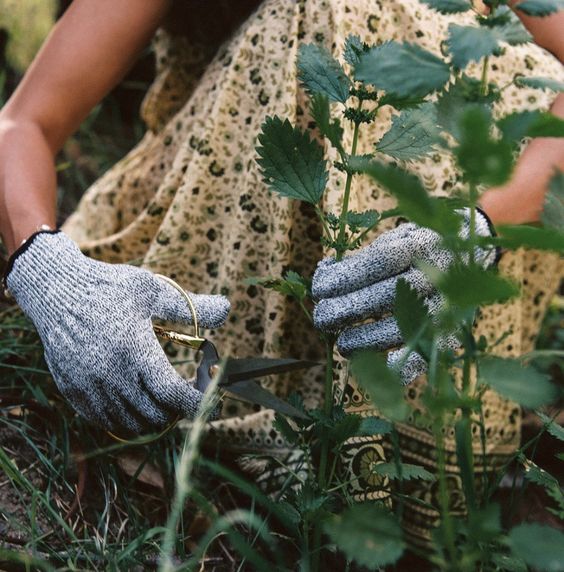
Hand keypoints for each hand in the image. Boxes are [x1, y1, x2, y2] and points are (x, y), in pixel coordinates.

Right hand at [4, 230, 229, 432]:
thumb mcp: (152, 290)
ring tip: (163, 400)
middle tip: (186, 394)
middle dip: (178, 409)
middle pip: (156, 413)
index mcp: (134, 349)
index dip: (196, 403)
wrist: (56, 290)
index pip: (172, 393)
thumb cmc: (108, 287)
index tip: (211, 401)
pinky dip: (127, 419)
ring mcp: (89, 387)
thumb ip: (191, 307)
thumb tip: (227, 308)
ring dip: (154, 417)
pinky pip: (105, 421)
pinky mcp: (74, 392)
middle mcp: (111, 374)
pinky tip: (136, 401)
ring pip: (131, 423)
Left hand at [312, 208, 497, 383]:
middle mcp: (438, 274)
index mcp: (420, 245)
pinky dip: (402, 368)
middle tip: (323, 319)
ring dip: (366, 341)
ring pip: (405, 328)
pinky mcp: (453, 333)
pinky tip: (377, 370)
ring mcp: (448, 306)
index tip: (320, 289)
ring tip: (343, 345)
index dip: (346, 276)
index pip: (379, 260)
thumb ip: (361, 257)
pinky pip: (428, 355)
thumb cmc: (416, 251)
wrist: (471, 255)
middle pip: (388, 296)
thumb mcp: (393, 240)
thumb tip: (323, 274)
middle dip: (347, 311)